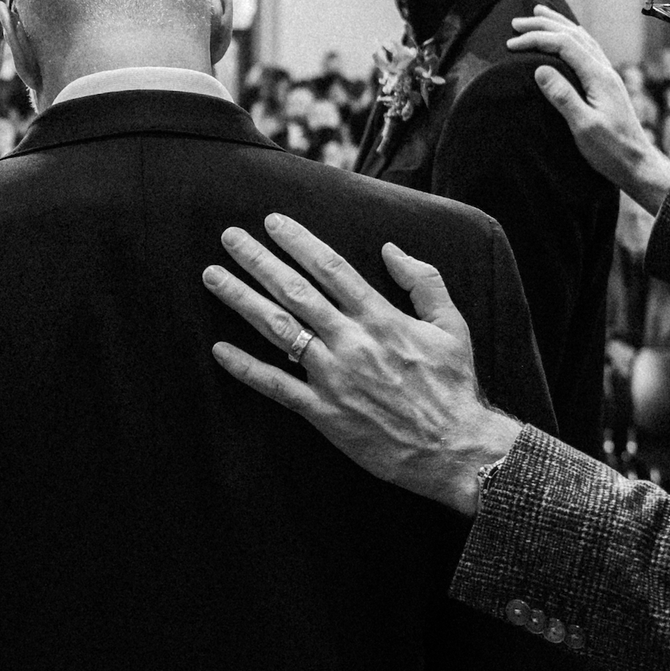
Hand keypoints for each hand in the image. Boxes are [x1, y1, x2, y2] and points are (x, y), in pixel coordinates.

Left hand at [203, 213, 524, 514]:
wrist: (456, 450)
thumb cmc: (454, 386)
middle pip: (296, 291)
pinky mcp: (324, 413)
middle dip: (259, 260)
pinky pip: (277, 386)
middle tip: (229, 237)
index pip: (331, 267)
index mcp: (382, 318)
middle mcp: (353, 342)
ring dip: (242, 300)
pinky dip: (246, 367)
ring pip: (279, 330)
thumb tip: (391, 249)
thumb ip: (423, 281)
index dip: (298, 241)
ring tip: (213, 276)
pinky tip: (219, 349)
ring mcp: (335, 377)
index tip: (272, 221)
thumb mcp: (452, 325)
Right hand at [507, 5, 669, 213]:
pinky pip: (587, 50)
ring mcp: (607, 76)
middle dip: (544, 25)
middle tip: (517, 22)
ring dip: (559, 25)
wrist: (636, 163)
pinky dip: (571, 37)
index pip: (564, 45)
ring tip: (540, 15)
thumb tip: (540, 69)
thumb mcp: (583, 126)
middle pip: (573, 35)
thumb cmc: (610, 150)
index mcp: (598, 76)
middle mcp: (604, 70)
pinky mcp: (606, 84)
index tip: (510, 44)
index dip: (537, 39)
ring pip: (582, 39)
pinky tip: (566, 39)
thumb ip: (563, 96)